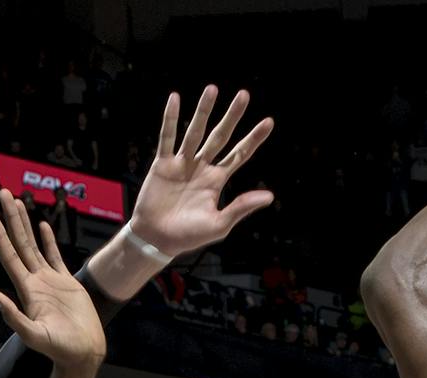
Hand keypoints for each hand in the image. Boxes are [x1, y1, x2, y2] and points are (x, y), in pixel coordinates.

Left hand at [0, 189, 105, 369]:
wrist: (83, 353)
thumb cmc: (60, 349)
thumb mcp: (34, 336)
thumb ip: (14, 317)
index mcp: (26, 290)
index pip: (9, 256)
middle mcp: (35, 281)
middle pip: (19, 243)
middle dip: (11, 219)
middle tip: (2, 192)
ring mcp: (50, 280)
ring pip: (34, 245)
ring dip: (25, 224)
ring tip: (18, 201)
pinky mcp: (66, 282)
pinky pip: (54, 256)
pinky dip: (48, 240)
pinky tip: (42, 225)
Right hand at [127, 85, 274, 254]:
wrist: (157, 240)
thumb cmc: (189, 236)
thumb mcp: (220, 224)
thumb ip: (241, 207)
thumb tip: (269, 196)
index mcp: (217, 180)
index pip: (240, 154)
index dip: (254, 138)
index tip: (269, 121)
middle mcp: (202, 167)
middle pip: (221, 136)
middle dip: (232, 117)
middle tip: (244, 95)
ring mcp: (182, 163)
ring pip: (196, 132)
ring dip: (204, 111)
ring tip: (212, 89)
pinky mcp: (162, 164)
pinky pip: (167, 138)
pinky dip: (171, 119)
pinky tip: (175, 98)